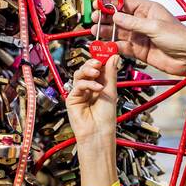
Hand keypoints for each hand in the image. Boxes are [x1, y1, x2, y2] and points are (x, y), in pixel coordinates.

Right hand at [65, 56, 119, 185]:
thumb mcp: (111, 92)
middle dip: (92, 63)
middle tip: (98, 62)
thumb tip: (114, 56)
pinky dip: (87, 84)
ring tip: (97, 73)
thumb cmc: (106, 117)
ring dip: (88, 71)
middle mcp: (88, 88)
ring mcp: (79, 93)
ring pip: (79, 74)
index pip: (97, 68)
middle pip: (86, 68)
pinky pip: (77, 85)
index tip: (106, 52)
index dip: (100, 59)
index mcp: (99, 86)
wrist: (99, 134)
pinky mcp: (71, 98)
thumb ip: (110, 74)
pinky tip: (96, 88)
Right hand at [92, 0, 185, 78]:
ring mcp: (140, 36)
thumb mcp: (155, 27)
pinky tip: (104, 45)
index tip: (98, 4)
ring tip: (93, 31)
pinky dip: (113, 46)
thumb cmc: (179, 38)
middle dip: (106, 18)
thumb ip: (133, 23)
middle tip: (93, 19)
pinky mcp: (139, 51)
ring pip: (118, 33)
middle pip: (119, 18)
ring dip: (106, 32)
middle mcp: (142, 22)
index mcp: (148, 9)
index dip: (110, 3)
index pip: (125, 3)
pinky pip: (123, 47)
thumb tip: (115, 16)